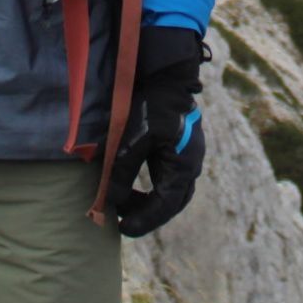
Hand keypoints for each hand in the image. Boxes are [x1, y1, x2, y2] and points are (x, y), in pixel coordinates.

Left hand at [111, 27, 206, 237]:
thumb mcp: (133, 138)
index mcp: (184, 165)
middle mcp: (190, 164)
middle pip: (171, 202)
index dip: (144, 220)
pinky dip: (150, 186)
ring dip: (148, 200)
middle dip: (147, 213)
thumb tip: (111, 201)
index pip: (166, 205)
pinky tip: (131, 183)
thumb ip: (123, 171)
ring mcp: (186, 156)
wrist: (167, 74)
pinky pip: (165, 177)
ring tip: (122, 201)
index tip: (123, 228)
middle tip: (122, 220)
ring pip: (170, 190)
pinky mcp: (178, 148)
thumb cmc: (151, 105)